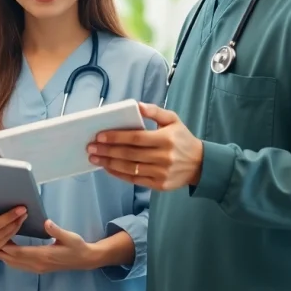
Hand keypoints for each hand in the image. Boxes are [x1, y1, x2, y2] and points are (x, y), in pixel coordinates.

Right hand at [0, 205, 26, 255]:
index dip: (8, 217)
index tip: (19, 209)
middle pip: (5, 230)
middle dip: (16, 219)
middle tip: (24, 209)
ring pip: (10, 234)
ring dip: (18, 224)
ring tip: (24, 214)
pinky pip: (10, 238)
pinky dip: (16, 229)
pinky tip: (20, 221)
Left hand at [0, 220, 96, 273]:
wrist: (84, 260)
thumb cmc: (77, 246)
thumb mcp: (69, 236)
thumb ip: (57, 230)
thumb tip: (46, 222)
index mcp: (44, 255)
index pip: (21, 252)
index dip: (8, 247)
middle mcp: (39, 264)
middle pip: (15, 260)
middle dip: (2, 252)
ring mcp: (39, 268)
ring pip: (16, 265)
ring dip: (5, 258)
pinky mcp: (40, 269)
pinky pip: (21, 267)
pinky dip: (12, 261)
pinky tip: (8, 254)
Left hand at [87, 102, 203, 190]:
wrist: (200, 164)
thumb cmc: (182, 139)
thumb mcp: (173, 120)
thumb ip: (154, 111)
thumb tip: (136, 105)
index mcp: (166, 139)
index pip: (135, 138)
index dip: (116, 137)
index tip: (99, 135)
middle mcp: (163, 157)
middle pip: (129, 154)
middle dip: (107, 150)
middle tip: (90, 147)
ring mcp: (161, 173)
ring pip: (129, 168)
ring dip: (109, 163)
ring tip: (94, 157)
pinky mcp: (159, 185)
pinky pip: (134, 180)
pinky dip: (119, 174)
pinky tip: (108, 167)